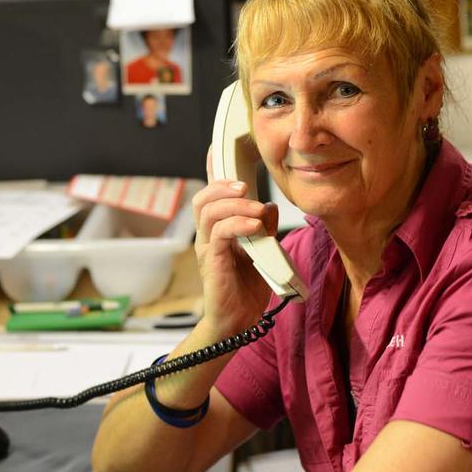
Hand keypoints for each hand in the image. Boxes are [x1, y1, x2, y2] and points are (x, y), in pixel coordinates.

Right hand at [192, 150, 280, 337]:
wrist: (238, 322)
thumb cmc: (247, 289)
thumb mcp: (262, 251)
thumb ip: (263, 228)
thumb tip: (268, 206)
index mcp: (217, 231)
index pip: (211, 195)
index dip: (212, 170)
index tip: (218, 149)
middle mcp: (207, 237)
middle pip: (203, 198)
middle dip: (222, 185)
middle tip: (245, 185)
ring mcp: (206, 249)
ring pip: (208, 211)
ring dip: (234, 204)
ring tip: (254, 208)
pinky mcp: (211, 261)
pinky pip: (219, 233)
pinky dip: (238, 224)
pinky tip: (254, 225)